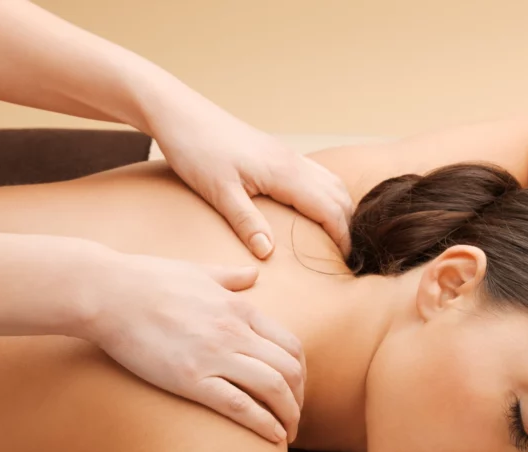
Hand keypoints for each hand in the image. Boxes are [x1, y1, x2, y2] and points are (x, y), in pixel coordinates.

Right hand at [84, 249, 304, 442]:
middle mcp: (235, 332)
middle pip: (289, 370)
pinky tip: (272, 437)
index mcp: (240, 308)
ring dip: (288, 416)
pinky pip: (240, 405)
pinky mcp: (191, 379)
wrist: (108, 292)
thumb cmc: (147, 279)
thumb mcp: (198, 271)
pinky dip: (263, 423)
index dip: (300, 373)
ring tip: (287, 433)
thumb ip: (230, 277)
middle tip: (294, 417)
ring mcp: (214, 356)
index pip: (291, 345)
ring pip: (273, 389)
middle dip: (299, 399)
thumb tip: (253, 272)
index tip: (296, 390)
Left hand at [146, 87, 352, 258]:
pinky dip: (326, 196)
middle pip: (339, 195)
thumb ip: (246, 222)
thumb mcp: (218, 192)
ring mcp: (286, 155)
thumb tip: (268, 254)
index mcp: (284, 172)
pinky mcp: (276, 153)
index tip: (344, 264)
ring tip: (336, 239)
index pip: (329, 209)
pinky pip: (315, 175)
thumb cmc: (195, 149)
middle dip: (348, 226)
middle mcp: (292, 161)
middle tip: (345, 259)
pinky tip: (315, 212)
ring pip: (331, 182)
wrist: (179, 112)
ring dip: (340, 209)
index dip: (341, 238)